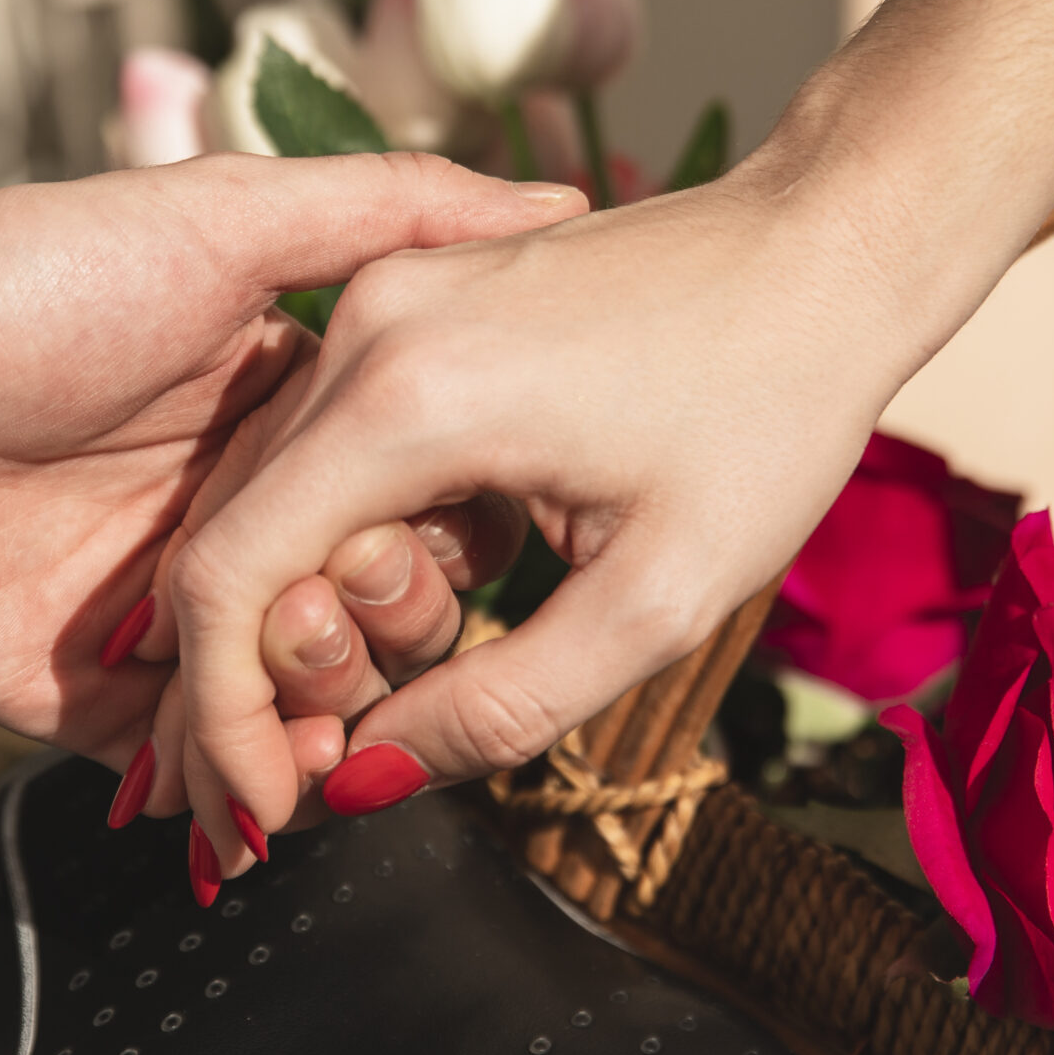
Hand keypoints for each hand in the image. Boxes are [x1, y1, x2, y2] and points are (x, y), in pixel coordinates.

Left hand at [0, 0, 587, 774]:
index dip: (443, 533)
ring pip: (306, 706)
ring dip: (325, 707)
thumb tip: (554, 200)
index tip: (428, 525)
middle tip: (338, 587)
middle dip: (387, 624)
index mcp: (289, 422)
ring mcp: (174, 621)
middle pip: (378, 618)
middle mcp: (244, 524)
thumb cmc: (26, 276)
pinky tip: (270, 782)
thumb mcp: (231, 216)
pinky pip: (202, 772)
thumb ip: (394, 207)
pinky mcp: (96, 703)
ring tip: (289, 670)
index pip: (420, 506)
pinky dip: (247, 788)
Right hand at [160, 139, 942, 874]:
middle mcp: (367, 328)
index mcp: (412, 398)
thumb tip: (365, 780)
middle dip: (281, 670)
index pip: (228, 577)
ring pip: (279, 493)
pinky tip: (466, 554)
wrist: (829, 246)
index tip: (271, 808)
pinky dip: (360, 527)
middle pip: (239, 538)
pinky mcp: (404, 294)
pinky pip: (330, 442)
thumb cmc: (771, 408)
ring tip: (455, 625)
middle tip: (371, 736)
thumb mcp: (660, 599)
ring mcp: (379, 297)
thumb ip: (502, 707)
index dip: (224, 717)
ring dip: (330, 596)